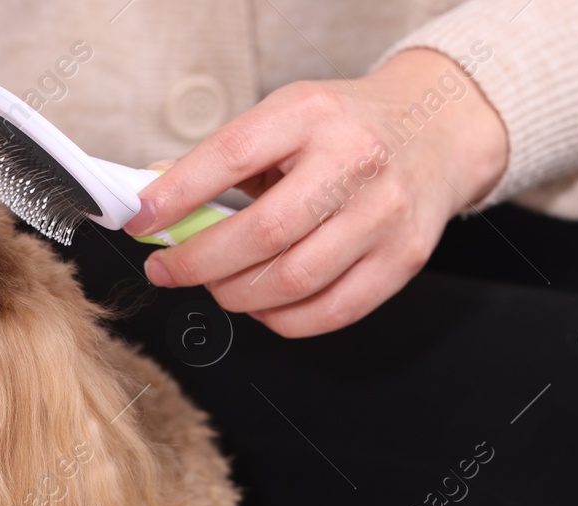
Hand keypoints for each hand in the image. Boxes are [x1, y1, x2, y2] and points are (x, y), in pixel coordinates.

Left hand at [129, 49, 507, 336]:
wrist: (436, 128)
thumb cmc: (344, 129)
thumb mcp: (284, 118)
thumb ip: (221, 160)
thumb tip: (156, 204)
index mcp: (312, 114)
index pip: (233, 156)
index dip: (178, 194)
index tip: (140, 219)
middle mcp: (355, 161)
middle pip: (263, 234)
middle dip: (199, 264)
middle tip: (169, 269)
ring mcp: (384, 214)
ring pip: (292, 282)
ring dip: (237, 296)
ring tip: (217, 286)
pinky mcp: (402, 258)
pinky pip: (328, 313)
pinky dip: (281, 320)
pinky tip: (263, 304)